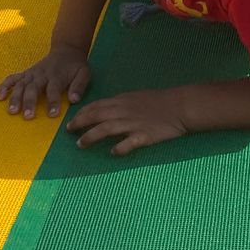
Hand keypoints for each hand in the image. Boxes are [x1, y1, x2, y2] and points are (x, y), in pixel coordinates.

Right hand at [0, 45, 91, 119]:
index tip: (52, 115)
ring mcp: (32, 73)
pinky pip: (13, 78)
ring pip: (21, 84)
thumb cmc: (75, 66)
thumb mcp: (84, 73)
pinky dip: (5, 86)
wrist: (66, 50)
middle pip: (34, 88)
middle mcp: (42, 74)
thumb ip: (79, 86)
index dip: (53, 101)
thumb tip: (74, 100)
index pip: (54, 89)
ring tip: (12, 111)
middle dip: (30, 102)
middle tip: (27, 116)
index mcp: (57, 75)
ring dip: (15, 97)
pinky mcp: (26, 73)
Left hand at [68, 86, 190, 155]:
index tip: (72, 121)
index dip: (82, 113)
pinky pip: (129, 142)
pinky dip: (119, 148)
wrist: (180, 106)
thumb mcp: (137, 97)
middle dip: (80, 123)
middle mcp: (125, 111)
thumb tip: (105, 110)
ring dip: (92, 136)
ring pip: (107, 128)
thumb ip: (121, 104)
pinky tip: (113, 153)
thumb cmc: (159, 101)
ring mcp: (134, 123)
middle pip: (97, 116)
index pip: (97, 105)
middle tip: (69, 131)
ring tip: (81, 144)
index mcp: (123, 100)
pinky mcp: (145, 135)